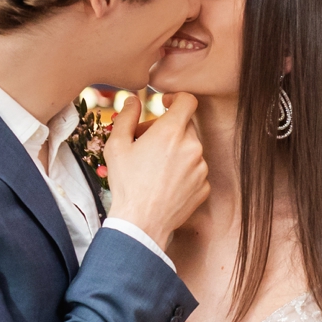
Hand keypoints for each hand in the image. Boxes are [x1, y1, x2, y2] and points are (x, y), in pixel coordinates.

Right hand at [103, 92, 208, 243]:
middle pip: (186, 126)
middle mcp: (192, 147)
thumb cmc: (127, 184)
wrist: (141, 223)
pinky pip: (195, 171)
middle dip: (168, 129)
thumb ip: (127, 117)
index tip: (165, 103)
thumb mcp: (117, 146)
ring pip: (191, 149)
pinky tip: (164, 183)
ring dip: (176, 151)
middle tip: (146, 141)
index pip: (187, 101)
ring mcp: (201, 168)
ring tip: (153, 167)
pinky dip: (183, 172)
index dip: (176, 98)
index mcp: (171, 132)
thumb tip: (133, 99)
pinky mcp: (204, 187)